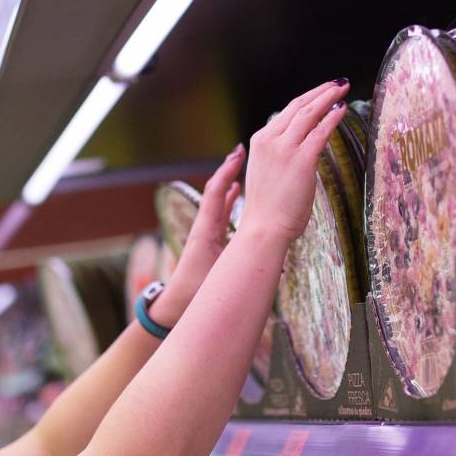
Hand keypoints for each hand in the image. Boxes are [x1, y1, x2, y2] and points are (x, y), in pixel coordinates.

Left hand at [147, 146, 243, 325]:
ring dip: (231, 181)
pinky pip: (220, 212)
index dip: (227, 173)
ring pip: (219, 200)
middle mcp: (205, 225)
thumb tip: (281, 266)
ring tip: (243, 164)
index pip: (216, 194)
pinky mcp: (209, 238)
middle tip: (243, 152)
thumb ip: (247, 271)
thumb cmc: (196, 291)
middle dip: (230, 171)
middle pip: (217, 190)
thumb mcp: (221, 278)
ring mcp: (206, 230)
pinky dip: (229, 198)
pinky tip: (237, 189)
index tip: (238, 154)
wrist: (175, 304)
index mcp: (205, 230)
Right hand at [238, 80, 350, 245]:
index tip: (321, 91)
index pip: (286, 112)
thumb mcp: (267, 174)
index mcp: (260, 142)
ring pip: (310, 113)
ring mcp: (285, 149)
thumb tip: (299, 150)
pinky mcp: (302, 160)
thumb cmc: (268, 209)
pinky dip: (333, 117)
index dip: (307, 99)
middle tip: (337, 83)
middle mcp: (270, 140)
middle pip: (299, 106)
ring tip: (343, 88)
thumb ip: (280, 157)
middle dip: (320, 91)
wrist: (263, 228)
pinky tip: (343, 109)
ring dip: (328, 97)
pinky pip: (321, 132)